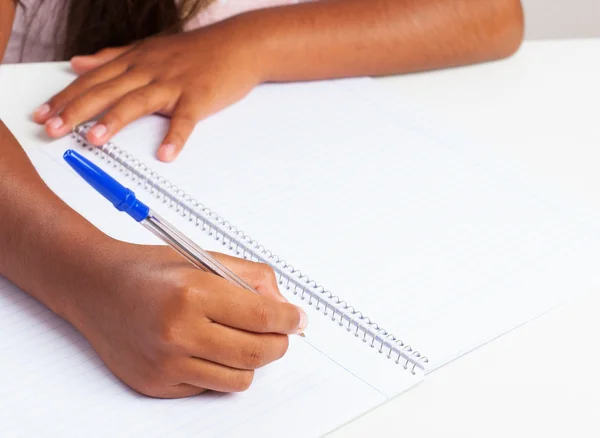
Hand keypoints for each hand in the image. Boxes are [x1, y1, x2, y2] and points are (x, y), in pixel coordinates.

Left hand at [33, 21, 262, 161]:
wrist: (237, 44)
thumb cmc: (194, 51)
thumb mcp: (147, 49)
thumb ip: (111, 58)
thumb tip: (79, 63)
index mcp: (135, 61)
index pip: (92, 80)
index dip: (65, 97)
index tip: (43, 114)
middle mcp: (149, 71)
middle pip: (107, 90)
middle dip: (76, 110)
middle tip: (53, 129)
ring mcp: (174, 84)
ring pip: (138, 102)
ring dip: (114, 120)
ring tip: (94, 139)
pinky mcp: (198, 97)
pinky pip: (185, 120)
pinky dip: (176, 137)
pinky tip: (166, 154)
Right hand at [64, 241, 306, 398]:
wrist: (96, 288)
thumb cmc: (149, 270)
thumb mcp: (204, 259)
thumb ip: (251, 278)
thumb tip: (283, 306)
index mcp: (193, 293)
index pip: (263, 317)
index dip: (289, 319)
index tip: (297, 319)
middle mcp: (178, 332)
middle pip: (257, 354)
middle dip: (278, 343)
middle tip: (278, 332)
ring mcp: (166, 363)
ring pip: (238, 379)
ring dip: (249, 361)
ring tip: (237, 338)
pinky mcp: (156, 384)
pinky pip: (209, 387)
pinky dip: (217, 370)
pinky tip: (203, 347)